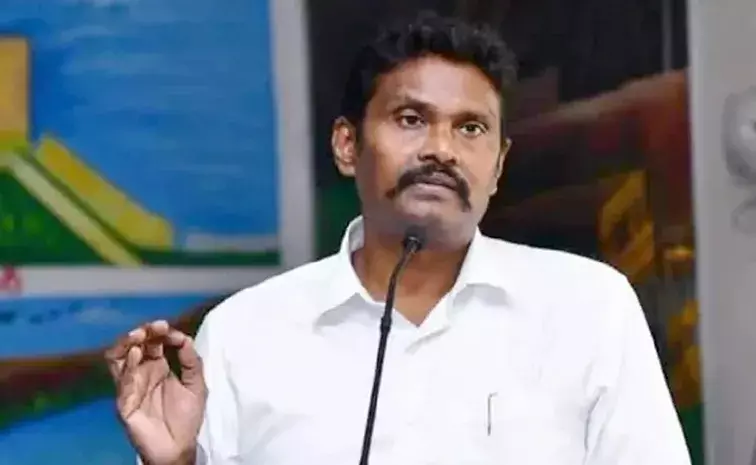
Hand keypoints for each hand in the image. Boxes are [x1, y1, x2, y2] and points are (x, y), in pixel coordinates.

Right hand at [105, 320, 205, 464]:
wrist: (180, 447)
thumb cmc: (187, 417)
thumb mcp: (196, 383)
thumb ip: (191, 360)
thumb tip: (183, 336)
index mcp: (158, 366)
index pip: (153, 341)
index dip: (158, 331)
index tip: (166, 326)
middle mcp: (141, 373)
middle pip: (133, 346)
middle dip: (141, 332)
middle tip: (153, 327)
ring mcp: (130, 387)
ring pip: (118, 360)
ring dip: (126, 345)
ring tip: (139, 336)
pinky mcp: (124, 404)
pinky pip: (122, 383)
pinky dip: (128, 368)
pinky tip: (137, 356)